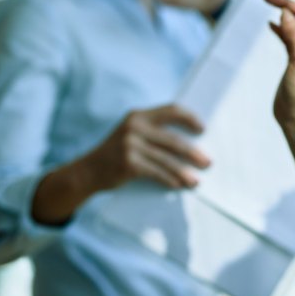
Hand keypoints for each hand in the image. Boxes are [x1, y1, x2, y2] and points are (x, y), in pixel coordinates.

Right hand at [83, 104, 210, 190]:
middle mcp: (135, 127)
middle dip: (193, 153)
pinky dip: (170, 180)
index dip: (190, 118)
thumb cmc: (117, 153)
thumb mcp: (132, 134)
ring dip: (184, 172)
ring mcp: (130, 145)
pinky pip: (157, 172)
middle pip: (173, 140)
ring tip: (196, 180)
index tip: (203, 129)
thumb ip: (154, 132)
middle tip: (207, 163)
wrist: (87, 171)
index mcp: (139, 115)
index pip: (172, 110)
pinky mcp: (128, 163)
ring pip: (167, 159)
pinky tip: (179, 185)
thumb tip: (192, 142)